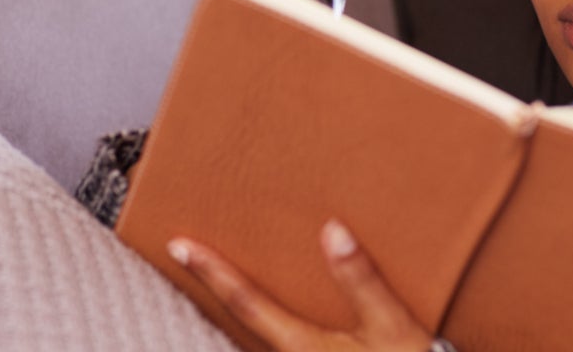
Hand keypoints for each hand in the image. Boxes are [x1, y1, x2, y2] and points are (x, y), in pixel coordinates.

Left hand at [167, 219, 434, 351]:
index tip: (180, 245)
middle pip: (239, 323)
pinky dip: (262, 324)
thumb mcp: (392, 324)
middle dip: (212, 290)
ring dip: (237, 310)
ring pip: (254, 339)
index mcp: (302, 345)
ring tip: (220, 281)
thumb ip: (361, 280)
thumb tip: (332, 232)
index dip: (212, 272)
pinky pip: (276, 344)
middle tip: (186, 257)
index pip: (245, 301)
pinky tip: (270, 315)